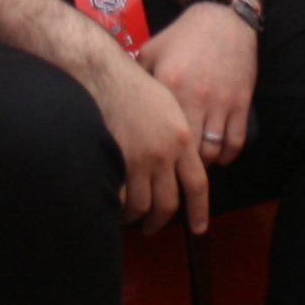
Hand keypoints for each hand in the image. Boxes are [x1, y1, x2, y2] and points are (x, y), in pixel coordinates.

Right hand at [97, 62, 209, 232]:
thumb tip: (178, 164)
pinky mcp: (116, 160)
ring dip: (136, 217)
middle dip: (160, 221)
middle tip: (152, 228)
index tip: (199, 228)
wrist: (105, 75)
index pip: (198, 185)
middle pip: (168, 203)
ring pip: (143, 205)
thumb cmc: (135, 86)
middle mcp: (165, 153)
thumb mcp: (170, 107)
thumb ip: (178, 138)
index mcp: (182, 139)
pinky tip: (112, 205)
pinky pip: (120, 197)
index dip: (199, 211)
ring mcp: (139, 159)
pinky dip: (117, 206)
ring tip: (129, 218)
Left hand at [142, 0, 258, 166]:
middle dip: (181, 166)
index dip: (157, 154)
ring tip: (195, 165)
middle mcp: (196, 98)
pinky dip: (227, 155)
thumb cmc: (182, 36)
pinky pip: (236, 141)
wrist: (222, 18)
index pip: (161, 134)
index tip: (151, 164)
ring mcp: (221, 102)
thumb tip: (117, 105)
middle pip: (188, 151)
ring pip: (214, 150)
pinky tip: (219, 156)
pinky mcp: (241, 102)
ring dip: (204, 164)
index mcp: (169, 87)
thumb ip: (138, 78)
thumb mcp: (151, 51)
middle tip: (174, 171)